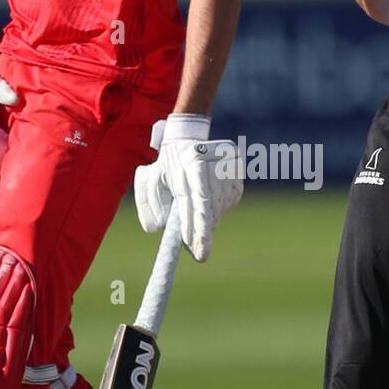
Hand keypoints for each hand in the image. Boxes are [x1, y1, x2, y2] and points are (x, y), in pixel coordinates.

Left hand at [134, 114, 242, 261]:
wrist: (187, 135)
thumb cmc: (166, 164)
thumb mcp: (152, 180)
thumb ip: (151, 205)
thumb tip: (155, 229)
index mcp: (189, 160)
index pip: (196, 200)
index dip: (198, 228)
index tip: (198, 252)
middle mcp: (211, 159)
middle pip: (211, 206)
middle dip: (202, 231)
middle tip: (198, 251)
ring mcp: (228, 161)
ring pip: (222, 205)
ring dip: (210, 221)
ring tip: (199, 225)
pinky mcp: (237, 166)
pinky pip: (231, 198)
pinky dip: (220, 210)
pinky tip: (210, 209)